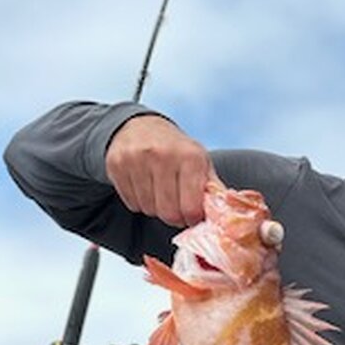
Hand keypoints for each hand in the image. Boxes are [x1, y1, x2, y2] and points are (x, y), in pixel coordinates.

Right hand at [104, 114, 219, 227]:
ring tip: (161, 194)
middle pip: (168, 212)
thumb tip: (227, 213)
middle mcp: (162, 155)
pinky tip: (146, 188)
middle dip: (175, 217)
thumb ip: (213, 188)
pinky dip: (140, 203)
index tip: (192, 216)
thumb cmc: (177, 150)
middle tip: (177, 210)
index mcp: (190, 157)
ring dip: (156, 210)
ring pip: (148, 209)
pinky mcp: (116, 164)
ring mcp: (136, 159)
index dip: (192, 219)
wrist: (141, 126)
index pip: (191, 207)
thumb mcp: (201, 162)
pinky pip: (131, 203)